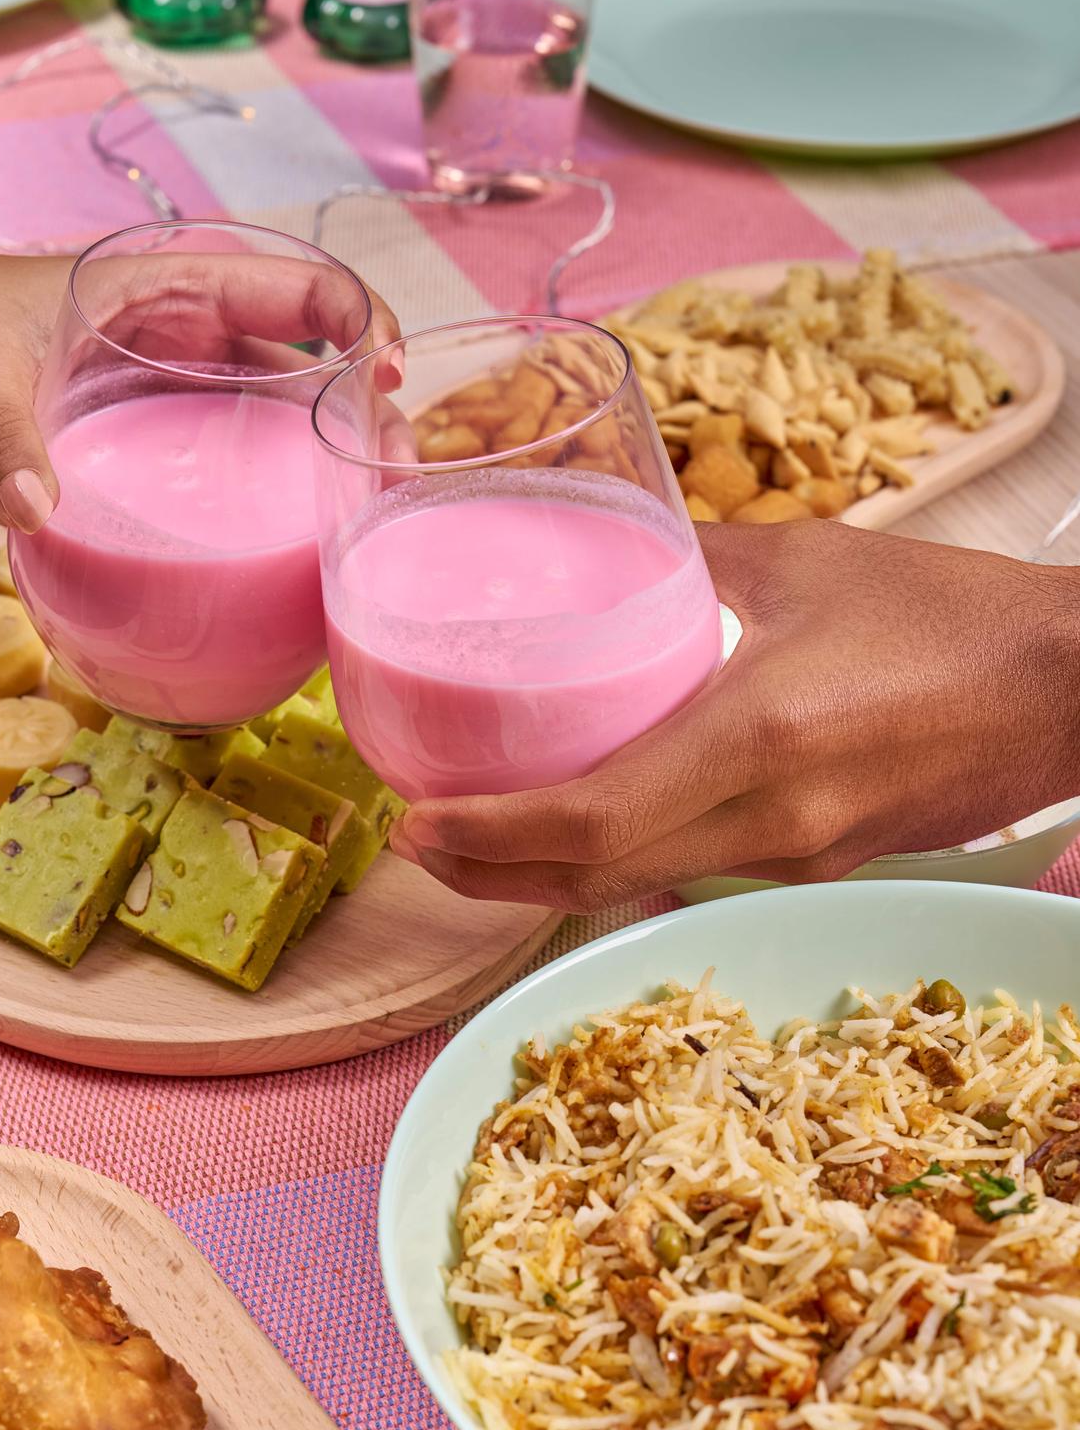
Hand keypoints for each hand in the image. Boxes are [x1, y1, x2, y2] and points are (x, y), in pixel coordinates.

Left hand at [0, 238, 398, 533]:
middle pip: (300, 380)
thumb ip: (5, 428)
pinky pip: (202, 506)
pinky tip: (281, 578)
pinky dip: (246, 537)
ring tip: (359, 537)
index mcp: (159, 290)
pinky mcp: (122, 483)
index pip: (286, 288)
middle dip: (360, 419)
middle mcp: (176, 356)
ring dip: (317, 486)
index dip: (350, 318)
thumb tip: (41, 510)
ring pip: (263, 448)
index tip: (382, 371)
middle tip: (390, 479)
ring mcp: (154, 423)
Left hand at [389, 519, 1079, 907]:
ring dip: (546, 875)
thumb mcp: (814, 562)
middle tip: (416, 844)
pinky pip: (693, 872)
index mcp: (760, 735)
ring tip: (476, 842)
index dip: (487, 835)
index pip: (589, 819)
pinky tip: (585, 832)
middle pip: (593, 878)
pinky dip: (620, 863)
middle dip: (489, 873)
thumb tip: (632, 542)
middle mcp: (770, 819)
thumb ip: (706, 556)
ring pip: (639, 886)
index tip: (415, 821)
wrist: (1076, 693)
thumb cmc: (956, 614)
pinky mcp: (822, 863)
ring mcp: (797, 854)